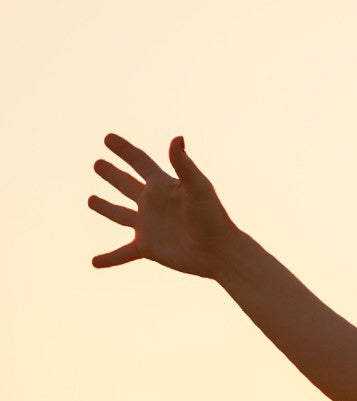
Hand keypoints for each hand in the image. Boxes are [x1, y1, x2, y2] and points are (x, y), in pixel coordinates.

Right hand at [88, 134, 240, 278]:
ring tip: (90, 200)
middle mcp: (153, 204)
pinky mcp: (148, 248)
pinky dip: (109, 258)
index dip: (124, 150)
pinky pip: (123, 253)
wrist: (221, 253)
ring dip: (105, 207)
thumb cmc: (213, 218)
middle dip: (111, 174)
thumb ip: (184, 164)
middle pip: (126, 185)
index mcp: (163, 186)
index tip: (108, 138)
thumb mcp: (198, 188)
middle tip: (97, 164)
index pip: (139, 162)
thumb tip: (177, 137)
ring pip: (120, 214)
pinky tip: (95, 262)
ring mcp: (148, 226)